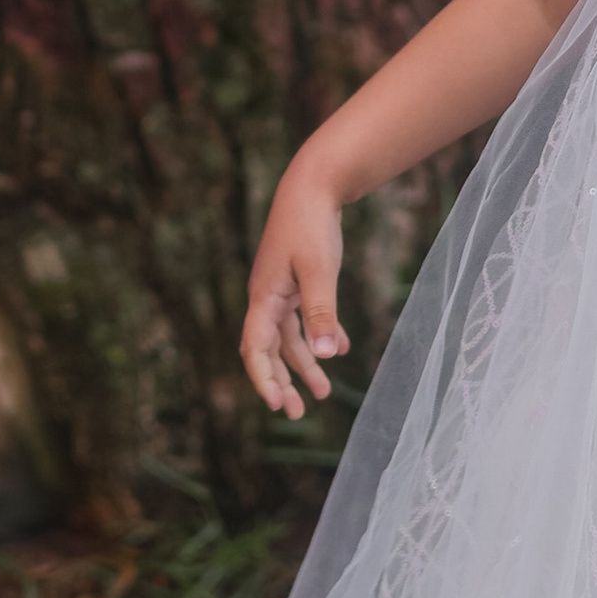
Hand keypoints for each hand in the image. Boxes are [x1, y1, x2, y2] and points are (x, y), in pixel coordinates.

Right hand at [241, 167, 348, 415]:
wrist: (313, 184)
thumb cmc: (311, 226)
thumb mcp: (319, 271)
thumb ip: (322, 313)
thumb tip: (327, 356)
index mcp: (264, 298)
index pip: (256, 349)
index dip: (264, 379)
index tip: (278, 406)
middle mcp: (267, 297)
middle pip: (269, 349)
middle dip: (282, 381)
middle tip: (297, 412)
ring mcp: (281, 289)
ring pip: (289, 337)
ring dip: (304, 364)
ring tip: (324, 393)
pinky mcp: (297, 280)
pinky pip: (305, 318)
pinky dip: (320, 335)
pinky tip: (341, 349)